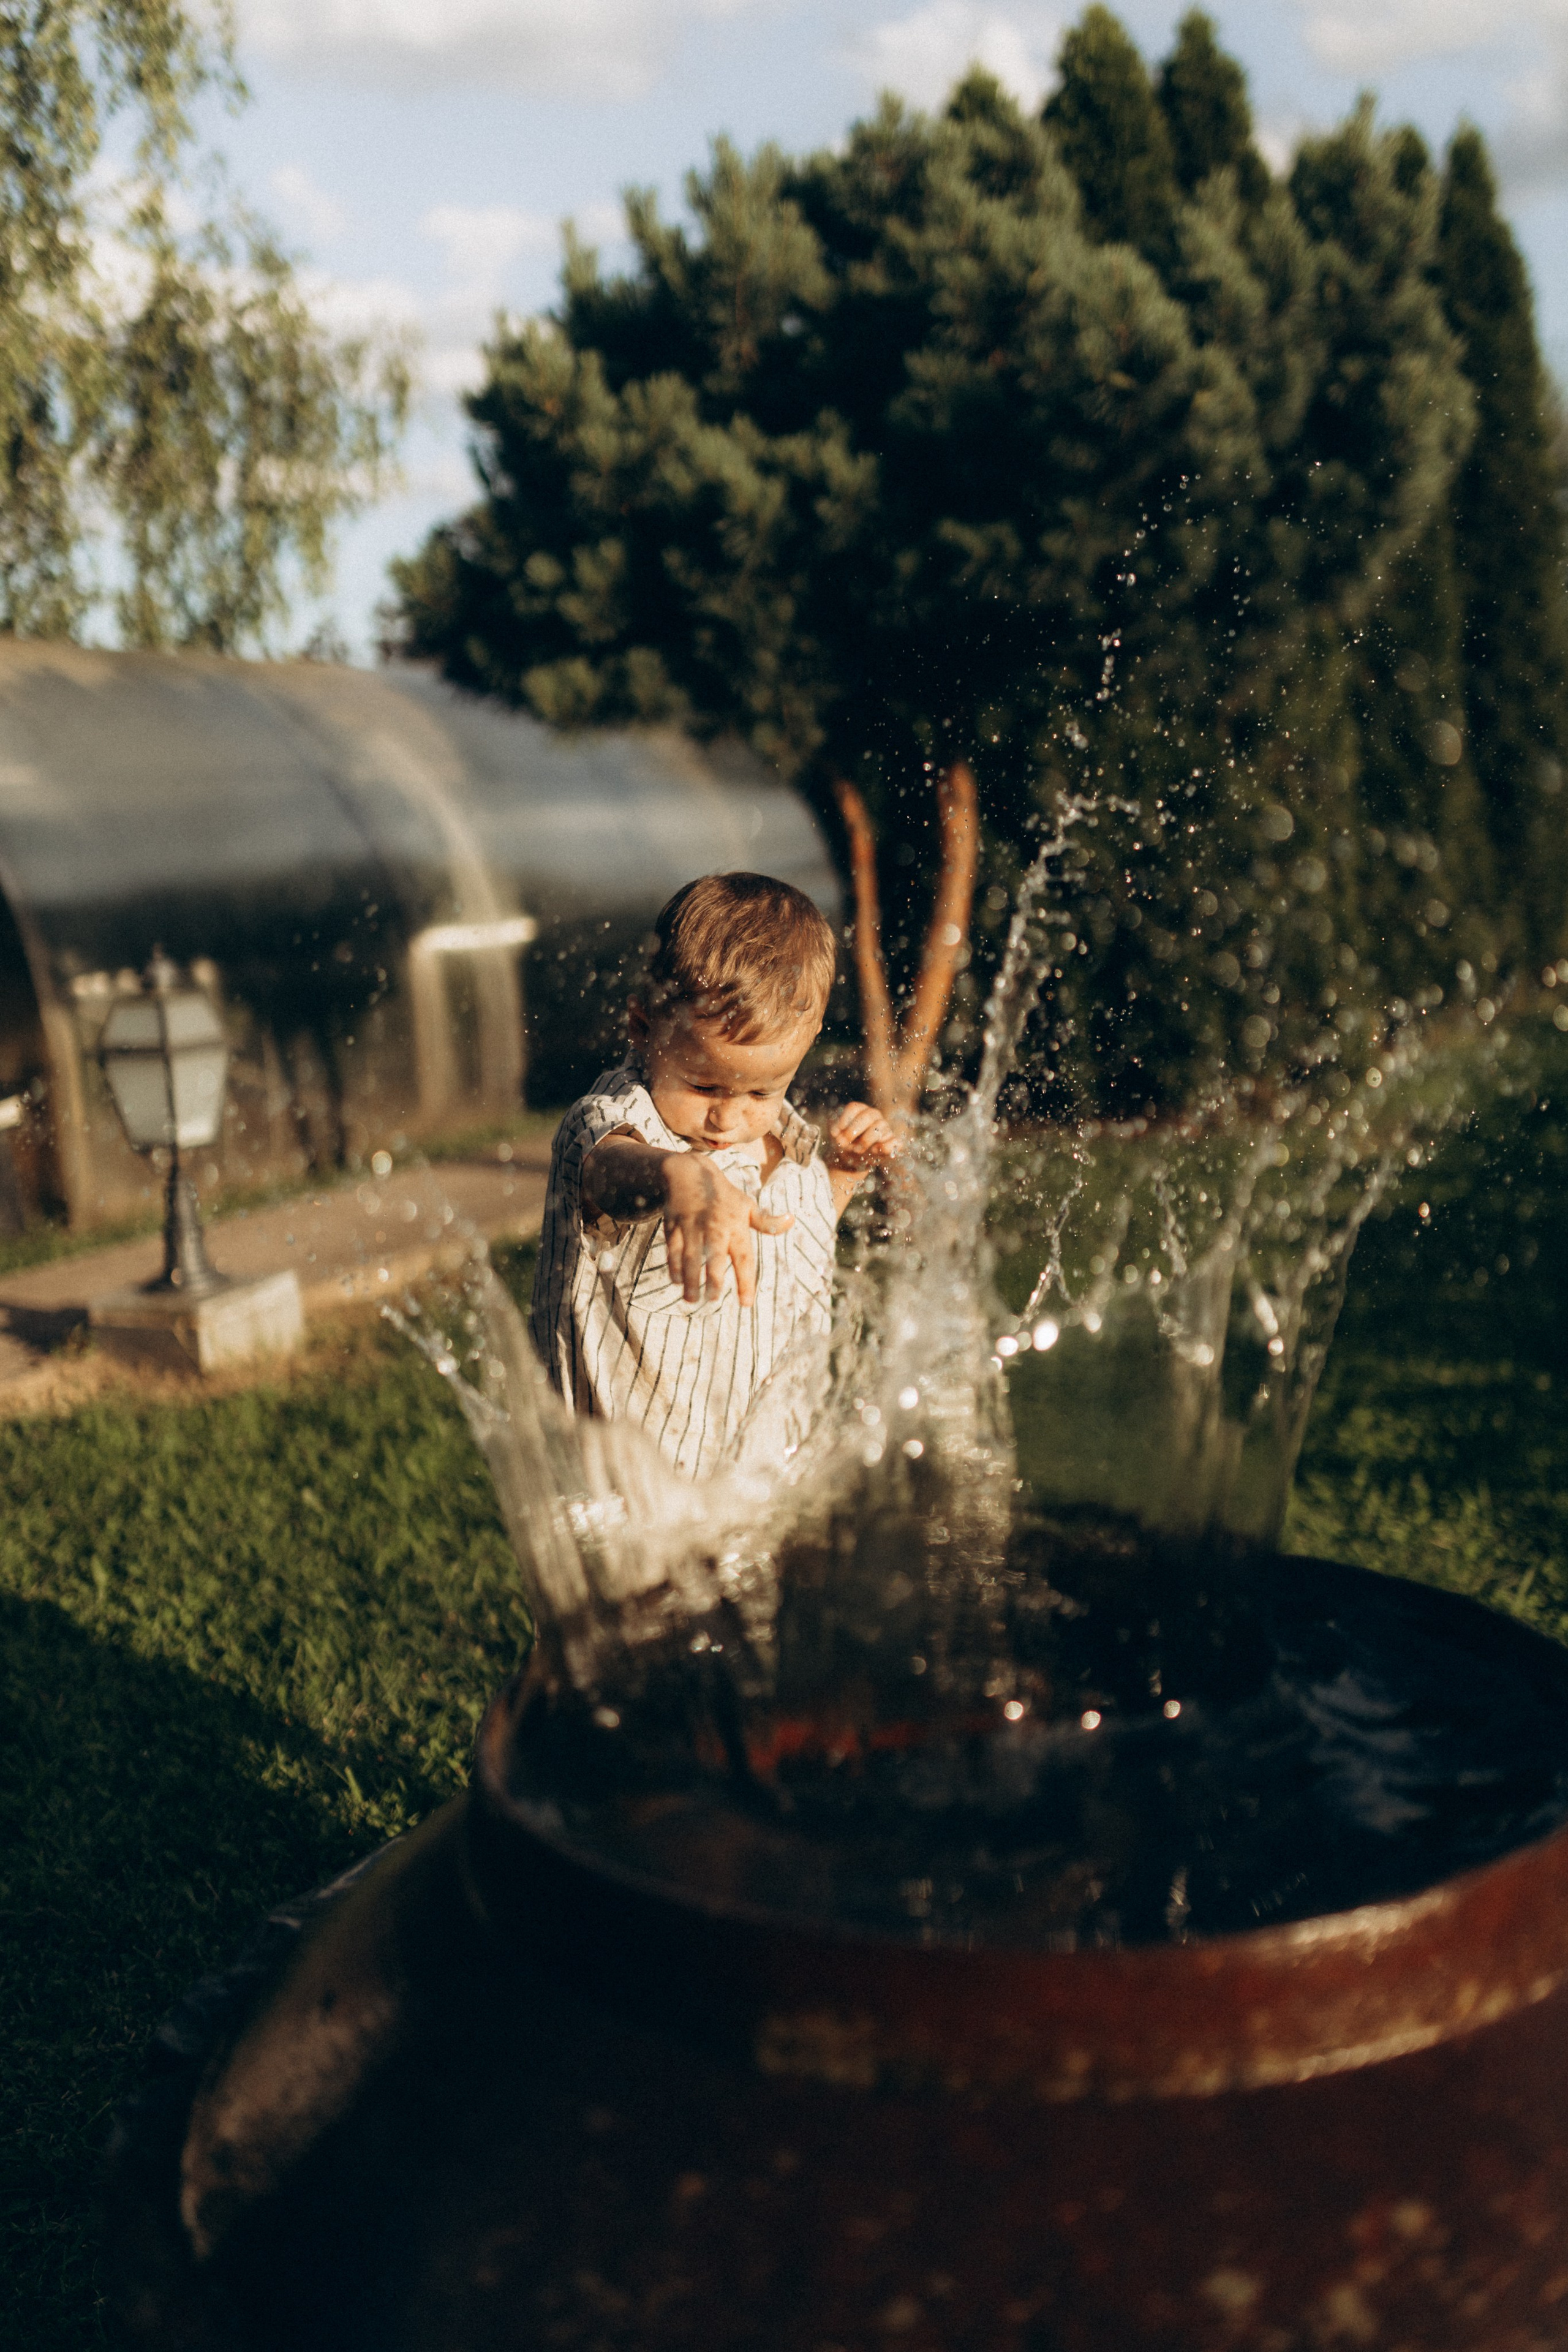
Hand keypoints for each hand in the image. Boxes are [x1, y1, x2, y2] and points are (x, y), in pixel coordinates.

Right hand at [662, 1151, 792, 1306]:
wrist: (689, 1173)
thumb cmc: (723, 1195)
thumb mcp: (747, 1205)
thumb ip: (766, 1222)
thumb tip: (791, 1220)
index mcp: (735, 1226)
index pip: (743, 1257)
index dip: (745, 1281)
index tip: (746, 1303)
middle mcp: (714, 1227)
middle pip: (714, 1256)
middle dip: (713, 1279)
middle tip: (712, 1300)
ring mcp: (692, 1227)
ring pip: (690, 1255)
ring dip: (690, 1278)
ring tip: (692, 1300)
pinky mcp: (674, 1226)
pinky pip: (673, 1248)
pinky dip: (673, 1265)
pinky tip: (676, 1281)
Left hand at [823, 1101, 899, 1174]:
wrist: (854, 1161)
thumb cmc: (846, 1144)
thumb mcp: (837, 1138)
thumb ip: (836, 1134)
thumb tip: (837, 1134)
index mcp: (860, 1111)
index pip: (854, 1108)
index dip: (844, 1120)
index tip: (835, 1133)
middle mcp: (875, 1116)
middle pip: (867, 1115)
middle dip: (853, 1130)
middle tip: (844, 1142)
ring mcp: (886, 1129)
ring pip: (880, 1127)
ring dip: (865, 1140)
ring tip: (856, 1150)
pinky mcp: (894, 1143)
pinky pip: (895, 1142)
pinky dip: (885, 1147)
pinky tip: (874, 1151)